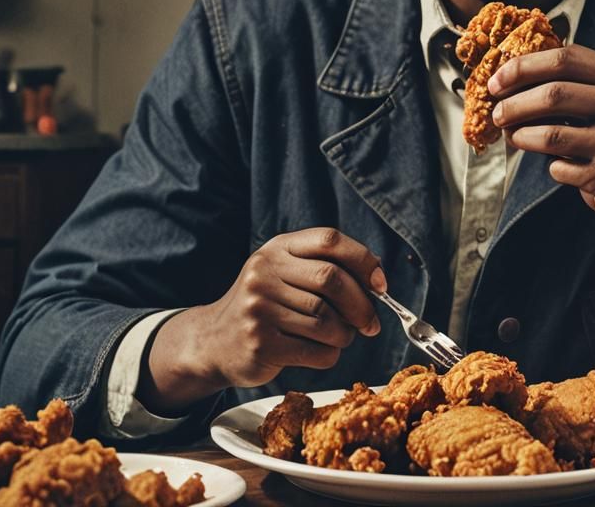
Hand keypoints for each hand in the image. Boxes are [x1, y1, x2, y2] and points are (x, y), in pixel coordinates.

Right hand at [139, 228, 385, 412]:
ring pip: (326, 319)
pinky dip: (330, 354)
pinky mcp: (260, 343)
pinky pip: (315, 351)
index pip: (329, 240)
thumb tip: (377, 274)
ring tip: (342, 337)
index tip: (380, 283)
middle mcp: (265, 272)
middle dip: (361, 304)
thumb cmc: (266, 304)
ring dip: (345, 334)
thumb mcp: (286, 272)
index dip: (362, 260)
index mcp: (278, 248)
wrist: (213, 340)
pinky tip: (324, 351)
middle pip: (332, 280)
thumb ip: (325, 266)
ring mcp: (259, 307)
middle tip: (371, 323)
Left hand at [487, 45, 594, 255]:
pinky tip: (558, 167)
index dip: (523, 66)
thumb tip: (512, 80)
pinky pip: (560, 168)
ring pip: (550, 133)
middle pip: (553, 92)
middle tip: (496, 113)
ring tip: (513, 137)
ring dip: (521, 136)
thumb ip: (578, 86)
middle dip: (514, 103)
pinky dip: (551, 168)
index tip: (496, 80)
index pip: (564, 57)